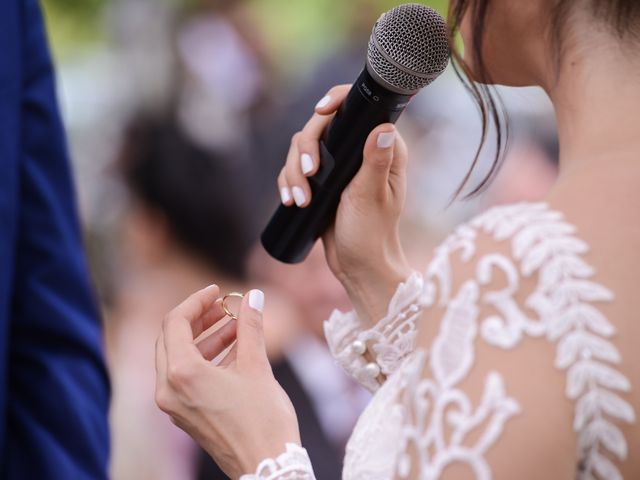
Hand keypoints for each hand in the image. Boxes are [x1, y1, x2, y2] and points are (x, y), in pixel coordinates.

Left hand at [155, 285, 299, 478]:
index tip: (217, 291)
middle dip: (199, 318)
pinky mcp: (185, 414)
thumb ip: (250, 326)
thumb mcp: (256, 365)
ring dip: (205, 337)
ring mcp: (175, 404)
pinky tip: (233, 349)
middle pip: (172, 338)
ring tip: (236, 326)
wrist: (266, 467)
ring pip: (179, 357)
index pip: (175, 322)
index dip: (196, 301)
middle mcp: (169, 390)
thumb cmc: (263, 420)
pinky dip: (205, 358)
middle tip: (224, 306)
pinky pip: (186, 376)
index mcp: (181, 374)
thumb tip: (253, 296)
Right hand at [278, 86, 412, 323]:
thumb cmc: (372, 234)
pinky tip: (290, 201)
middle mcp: (359, 152)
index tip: (321, 110)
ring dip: (293, 172)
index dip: (337, 101)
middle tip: (309, 174)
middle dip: (306, 149)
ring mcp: (338, 167)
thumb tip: (384, 127)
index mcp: (381, 149)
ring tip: (299, 201)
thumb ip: (376, 162)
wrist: (359, 266)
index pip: (358, 111)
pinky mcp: (321, 182)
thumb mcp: (372, 197)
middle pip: (320, 126)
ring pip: (302, 149)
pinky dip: (288, 183)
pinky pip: (295, 170)